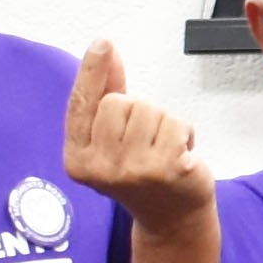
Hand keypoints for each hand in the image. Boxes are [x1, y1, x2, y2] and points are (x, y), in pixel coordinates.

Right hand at [64, 39, 216, 232]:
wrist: (171, 218)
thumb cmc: (140, 172)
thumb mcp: (113, 137)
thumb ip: (105, 94)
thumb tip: (104, 49)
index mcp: (78, 159)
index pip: (82, 105)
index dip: (92, 72)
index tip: (102, 43)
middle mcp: (100, 168)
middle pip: (119, 102)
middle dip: (137, 111)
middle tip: (144, 141)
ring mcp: (133, 171)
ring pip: (148, 109)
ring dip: (162, 123)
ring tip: (162, 149)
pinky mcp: (166, 169)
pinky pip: (175, 122)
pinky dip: (183, 132)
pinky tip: (179, 156)